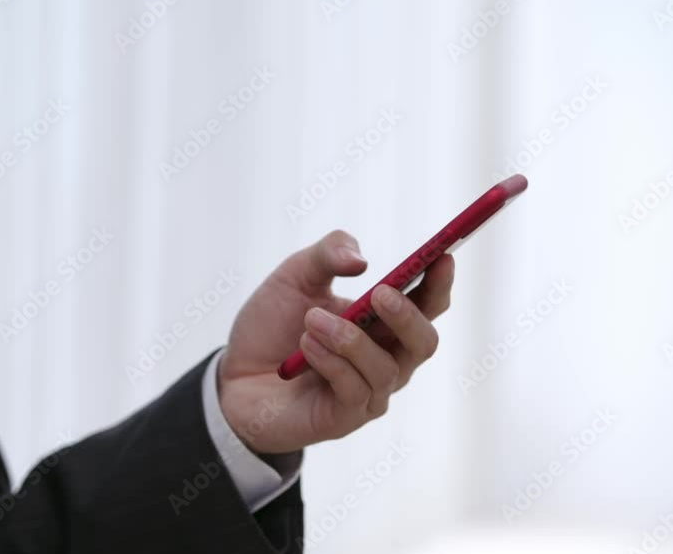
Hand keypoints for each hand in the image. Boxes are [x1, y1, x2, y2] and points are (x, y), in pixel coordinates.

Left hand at [219, 230, 455, 453]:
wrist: (231, 376)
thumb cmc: (272, 326)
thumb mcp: (295, 276)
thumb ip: (328, 254)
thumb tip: (361, 261)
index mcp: (384, 322)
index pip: (428, 304)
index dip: (440, 282)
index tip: (442, 256)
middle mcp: (387, 358)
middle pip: (424, 342)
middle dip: (407, 316)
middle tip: (378, 293)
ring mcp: (369, 393)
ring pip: (387, 369)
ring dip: (349, 339)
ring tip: (310, 320)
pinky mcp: (345, 418)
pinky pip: (354, 390)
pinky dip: (331, 362)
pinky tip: (305, 346)